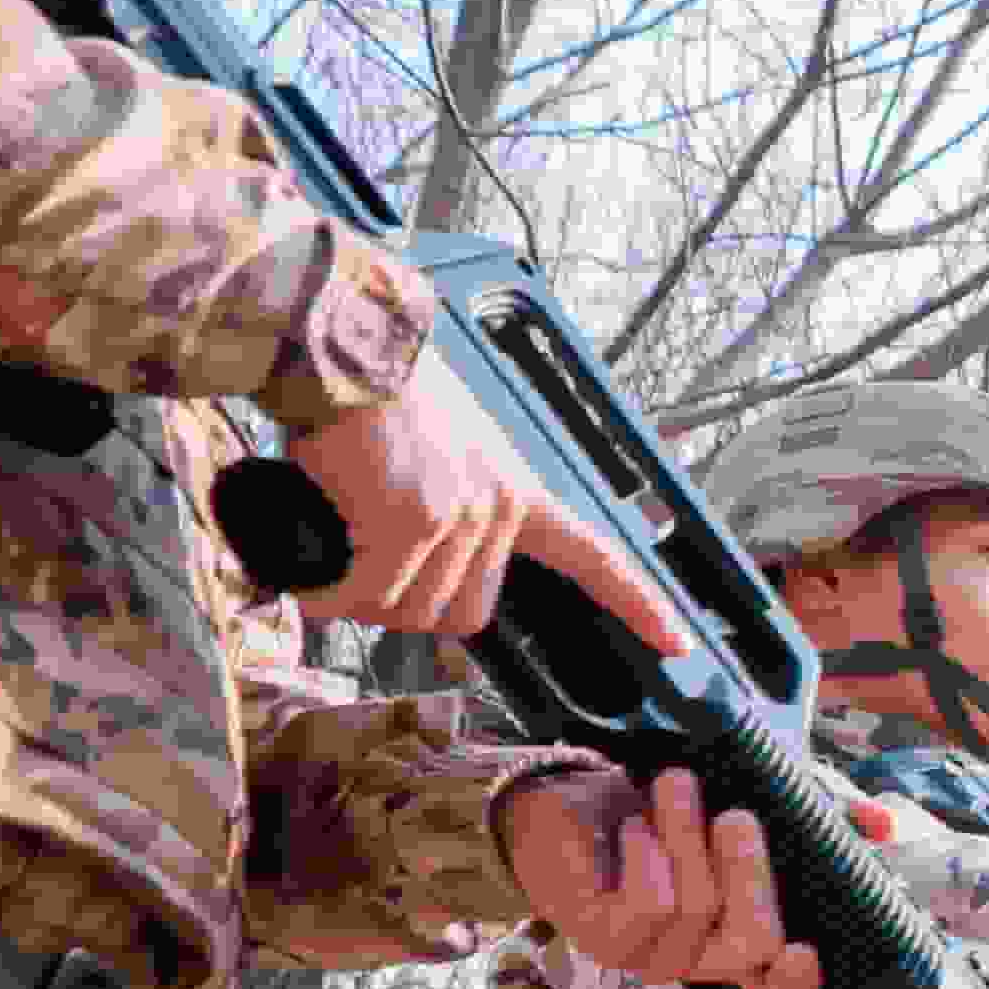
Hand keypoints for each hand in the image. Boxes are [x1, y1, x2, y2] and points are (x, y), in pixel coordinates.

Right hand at [284, 381, 684, 655]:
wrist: (349, 346)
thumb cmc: (377, 396)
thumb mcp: (442, 455)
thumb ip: (446, 512)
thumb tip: (400, 572)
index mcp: (516, 491)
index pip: (592, 556)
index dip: (636, 603)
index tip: (677, 642)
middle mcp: (500, 507)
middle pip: (463, 615)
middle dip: (409, 609)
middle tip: (364, 571)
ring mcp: (462, 516)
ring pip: (408, 610)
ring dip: (361, 598)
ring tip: (334, 548)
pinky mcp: (413, 522)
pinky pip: (365, 593)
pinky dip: (329, 593)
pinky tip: (311, 573)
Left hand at [497, 768, 825, 988]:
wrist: (568, 796)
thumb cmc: (666, 809)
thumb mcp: (752, 800)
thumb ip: (819, 816)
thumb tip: (882, 825)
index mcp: (740, 944)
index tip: (805, 948)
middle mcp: (700, 962)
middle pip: (754, 944)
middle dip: (751, 873)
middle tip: (737, 816)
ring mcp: (650, 956)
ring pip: (698, 908)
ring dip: (688, 834)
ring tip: (675, 787)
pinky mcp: (602, 937)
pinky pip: (649, 901)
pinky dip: (649, 849)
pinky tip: (635, 823)